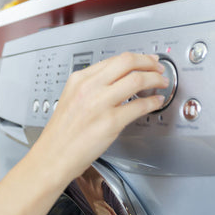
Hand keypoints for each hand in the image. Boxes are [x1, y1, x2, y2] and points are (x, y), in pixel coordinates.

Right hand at [34, 52, 167, 180]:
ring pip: (137, 80)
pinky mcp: (111, 122)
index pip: (114, 59)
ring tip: (161, 83)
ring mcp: (100, 103)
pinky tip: (155, 102)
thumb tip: (117, 79)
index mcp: (79, 79)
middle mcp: (89, 87)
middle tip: (158, 68)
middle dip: (149, 63)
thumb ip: (91, 86)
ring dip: (155, 80)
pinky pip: (140, 106)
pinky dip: (153, 102)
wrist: (53, 155)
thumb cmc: (62, 133)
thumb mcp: (71, 98)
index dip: (136, 58)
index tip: (145, 61)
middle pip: (127, 62)